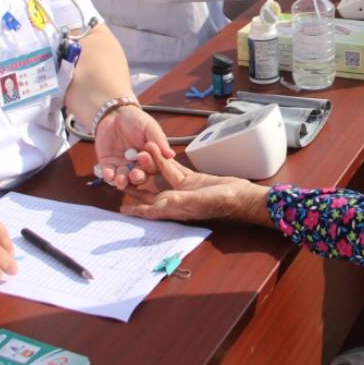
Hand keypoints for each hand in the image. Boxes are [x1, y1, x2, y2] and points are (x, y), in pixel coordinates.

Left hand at [95, 105, 175, 188]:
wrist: (115, 114)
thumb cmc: (136, 120)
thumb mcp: (149, 128)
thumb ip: (159, 141)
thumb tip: (171, 155)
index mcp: (151, 158)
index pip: (153, 166)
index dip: (150, 164)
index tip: (145, 156)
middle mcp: (137, 165)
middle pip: (140, 176)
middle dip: (137, 177)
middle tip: (134, 174)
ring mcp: (122, 166)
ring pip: (124, 179)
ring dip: (123, 181)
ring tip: (121, 180)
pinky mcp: (108, 165)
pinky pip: (108, 175)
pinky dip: (109, 177)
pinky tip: (109, 176)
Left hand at [123, 143, 271, 224]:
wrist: (242, 196)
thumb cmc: (224, 202)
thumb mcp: (200, 201)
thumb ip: (180, 200)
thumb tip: (160, 202)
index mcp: (177, 209)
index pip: (152, 210)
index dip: (137, 210)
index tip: (122, 209)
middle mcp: (178, 200)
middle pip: (152, 193)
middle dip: (137, 187)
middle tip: (121, 178)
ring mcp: (185, 190)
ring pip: (162, 178)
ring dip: (150, 168)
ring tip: (137, 158)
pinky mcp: (193, 180)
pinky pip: (174, 170)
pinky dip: (166, 162)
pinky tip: (158, 154)